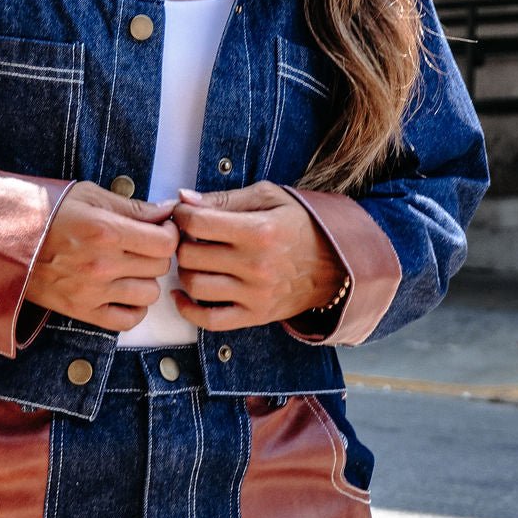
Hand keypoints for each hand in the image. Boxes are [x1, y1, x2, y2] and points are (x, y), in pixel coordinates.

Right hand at [25, 180, 178, 331]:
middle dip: (156, 253)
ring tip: (130, 267)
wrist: (4, 238)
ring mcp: (93, 291)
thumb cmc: (46, 212)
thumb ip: (132, 206)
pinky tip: (125, 292)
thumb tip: (167, 212)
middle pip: (160, 267)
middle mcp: (103, 265)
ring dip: (146, 280)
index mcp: (106, 231)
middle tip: (143, 244)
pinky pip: (127, 320)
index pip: (165, 243)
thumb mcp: (89, 195)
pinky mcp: (82, 310)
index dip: (170, 233)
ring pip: (149, 294)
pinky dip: (133, 308)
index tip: (161, 228)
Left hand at [171, 181, 346, 331]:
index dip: (180, 215)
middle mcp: (256, 265)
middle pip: (190, 255)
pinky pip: (210, 320)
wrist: (337, 264)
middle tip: (187, 236)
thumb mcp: (269, 197)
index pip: (197, 223)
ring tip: (193, 259)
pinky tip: (182, 294)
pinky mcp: (256, 315)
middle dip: (180, 242)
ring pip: (194, 285)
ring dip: (184, 270)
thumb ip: (225, 198)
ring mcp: (255, 294)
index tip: (182, 213)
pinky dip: (188, 309)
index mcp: (259, 230)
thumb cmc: (301, 224)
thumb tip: (183, 199)